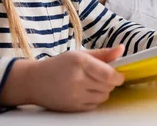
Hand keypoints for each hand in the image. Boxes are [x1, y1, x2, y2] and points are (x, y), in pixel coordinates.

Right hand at [0, 45, 125, 111]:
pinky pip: (94, 105)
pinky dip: (95, 99)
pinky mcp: (72, 108)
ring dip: (103, 90)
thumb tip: (122, 49)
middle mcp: (77, 79)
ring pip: (103, 97)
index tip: (120, 74)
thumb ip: (103, 54)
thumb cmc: (58, 65)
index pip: (108, 74)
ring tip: (93, 83)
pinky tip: (86, 92)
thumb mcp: (79, 54)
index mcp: (80, 62)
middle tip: (103, 76)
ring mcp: (74, 95)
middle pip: (108, 86)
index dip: (118, 76)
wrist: (35, 81)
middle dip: (110, 82)